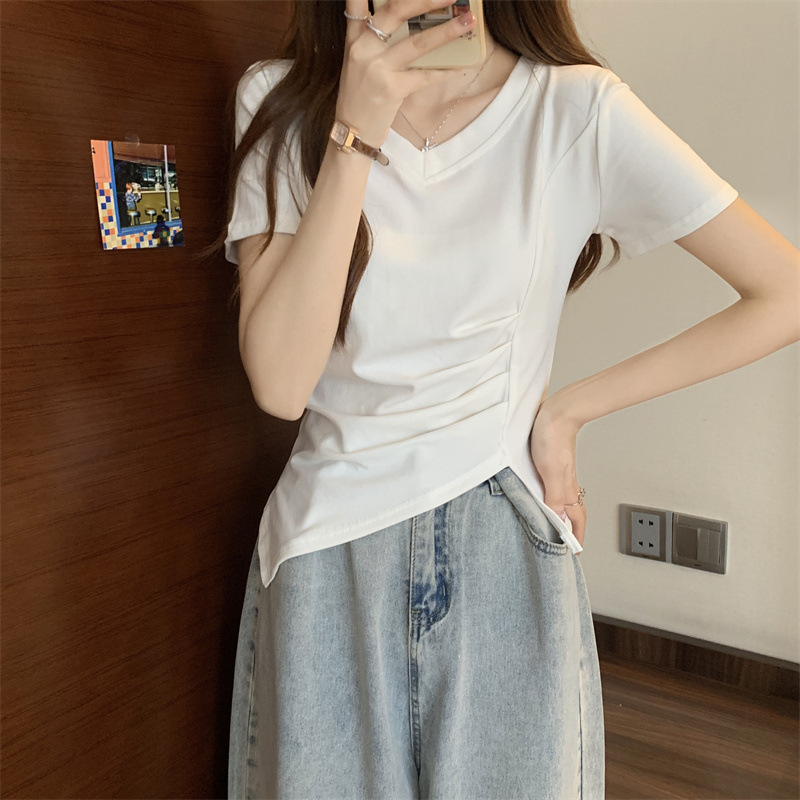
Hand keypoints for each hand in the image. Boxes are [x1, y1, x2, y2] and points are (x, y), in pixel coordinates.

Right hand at [339, 0, 476, 145]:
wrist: (351, 132)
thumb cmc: (359, 95)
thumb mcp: (357, 60)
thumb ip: (372, 36)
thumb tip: (407, 20)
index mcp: (354, 37)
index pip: (356, 2)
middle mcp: (363, 48)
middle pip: (395, 11)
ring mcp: (377, 69)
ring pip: (416, 43)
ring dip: (446, 31)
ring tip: (467, 21)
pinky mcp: (391, 90)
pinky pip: (424, 76)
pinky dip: (444, 71)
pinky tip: (461, 65)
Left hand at [529, 398, 586, 549]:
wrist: (556, 411)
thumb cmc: (553, 436)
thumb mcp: (551, 471)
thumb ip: (554, 497)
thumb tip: (557, 521)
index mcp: (566, 489)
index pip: (575, 520)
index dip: (576, 537)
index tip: (575, 552)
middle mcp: (565, 483)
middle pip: (571, 513)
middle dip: (570, 530)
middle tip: (566, 544)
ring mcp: (558, 473)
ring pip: (562, 500)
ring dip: (560, 515)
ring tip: (556, 527)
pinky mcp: (550, 463)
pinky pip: (552, 488)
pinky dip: (550, 498)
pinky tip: (542, 497)